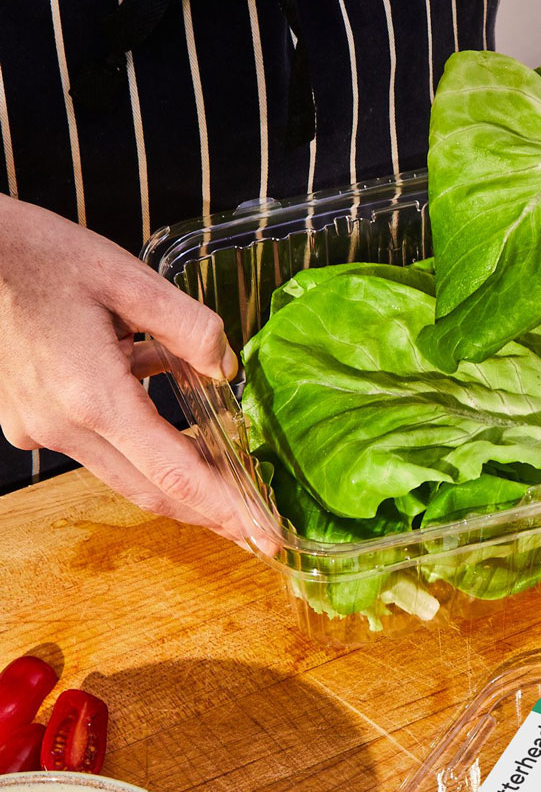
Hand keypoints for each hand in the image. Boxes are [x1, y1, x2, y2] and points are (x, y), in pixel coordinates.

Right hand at [0, 194, 245, 539]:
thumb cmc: (39, 256)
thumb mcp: (127, 278)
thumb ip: (187, 327)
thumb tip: (227, 367)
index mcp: (93, 396)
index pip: (174, 473)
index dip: (224, 508)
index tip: (262, 535)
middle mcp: (64, 426)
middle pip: (150, 490)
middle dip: (207, 512)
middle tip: (256, 528)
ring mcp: (40, 429)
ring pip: (124, 475)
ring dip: (174, 478)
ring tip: (225, 477)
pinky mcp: (28, 422)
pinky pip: (96, 447)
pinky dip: (135, 442)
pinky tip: (162, 413)